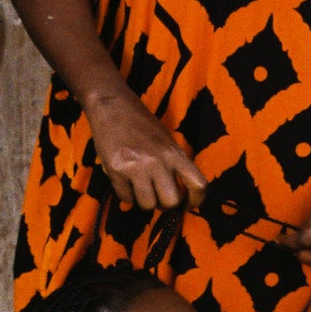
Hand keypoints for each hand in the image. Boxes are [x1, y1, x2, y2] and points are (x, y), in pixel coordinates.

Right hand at [86, 87, 206, 212]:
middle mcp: (158, 161)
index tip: (187, 204)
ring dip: (144, 201)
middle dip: (164, 205)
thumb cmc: (142, 124)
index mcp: (175, 153)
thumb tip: (178, 195)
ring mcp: (136, 167)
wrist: (113, 106)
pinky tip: (126, 182)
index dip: (196, 201)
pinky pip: (126, 199)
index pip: (197, 184)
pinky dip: (127, 195)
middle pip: (170, 202)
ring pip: (147, 205)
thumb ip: (175, 165)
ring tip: (140, 187)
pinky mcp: (116, 171)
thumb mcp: (167, 141)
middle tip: (158, 196)